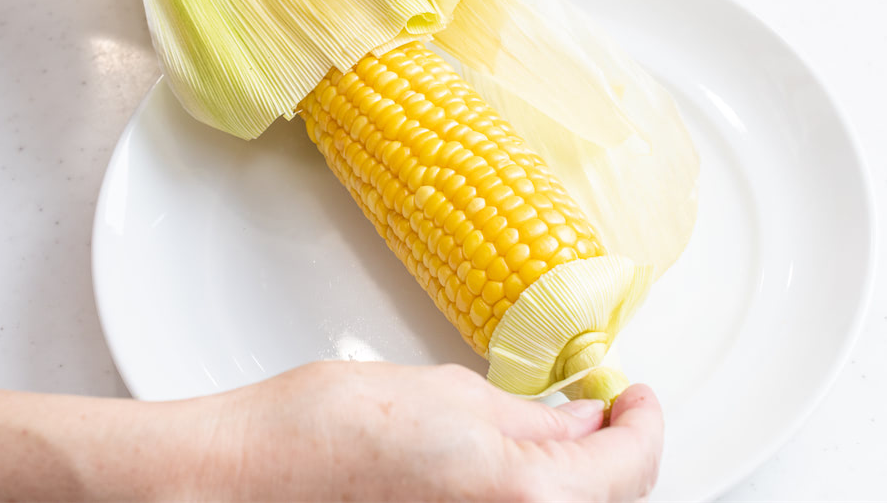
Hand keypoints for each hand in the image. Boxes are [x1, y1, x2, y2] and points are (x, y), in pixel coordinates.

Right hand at [194, 361, 662, 501]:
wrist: (242, 481)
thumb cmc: (320, 434)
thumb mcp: (447, 395)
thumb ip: (530, 418)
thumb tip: (581, 422)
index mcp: (525, 498)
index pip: (630, 465)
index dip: (643, 422)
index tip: (635, 397)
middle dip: (615, 455)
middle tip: (602, 412)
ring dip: (578, 482)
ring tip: (558, 437)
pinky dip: (534, 499)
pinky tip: (514, 474)